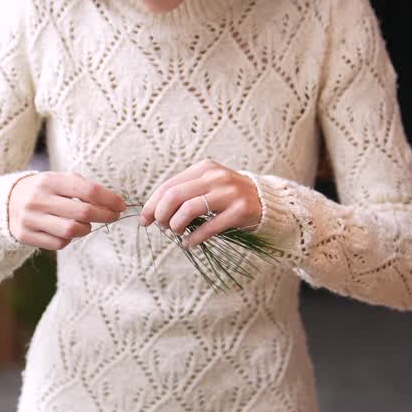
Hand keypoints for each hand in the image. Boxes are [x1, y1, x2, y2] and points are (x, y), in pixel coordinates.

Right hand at [8, 172, 125, 250]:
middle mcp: (38, 199)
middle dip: (105, 215)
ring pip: (71, 231)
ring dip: (86, 229)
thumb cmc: (43, 191)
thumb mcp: (58, 180)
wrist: (6, 202)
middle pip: (83, 212)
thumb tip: (113, 202)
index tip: (121, 205)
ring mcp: (30, 218)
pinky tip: (67, 231)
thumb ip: (82, 187)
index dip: (109, 199)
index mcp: (49, 180)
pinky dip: (69, 239)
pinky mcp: (25, 235)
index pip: (87, 190)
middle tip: (114, 216)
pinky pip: (59, 243)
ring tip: (87, 224)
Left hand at [140, 159, 260, 249]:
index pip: (168, 185)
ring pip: (188, 209)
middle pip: (174, 195)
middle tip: (162, 227)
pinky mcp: (240, 210)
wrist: (266, 200)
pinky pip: (209, 226)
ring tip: (177, 233)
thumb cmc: (229, 196)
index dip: (152, 204)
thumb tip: (154, 211)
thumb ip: (185, 192)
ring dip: (176, 225)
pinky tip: (190, 243)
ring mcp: (229, 193)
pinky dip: (194, 238)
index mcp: (204, 168)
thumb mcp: (208, 185)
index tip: (145, 220)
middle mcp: (215, 177)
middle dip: (161, 215)